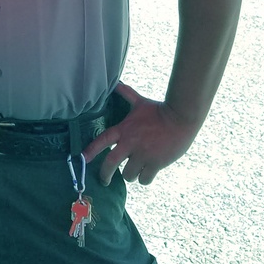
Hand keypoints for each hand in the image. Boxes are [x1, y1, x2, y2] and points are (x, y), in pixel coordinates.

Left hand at [82, 82, 201, 186]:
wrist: (181, 118)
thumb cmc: (160, 110)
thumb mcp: (140, 102)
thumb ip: (126, 94)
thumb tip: (117, 83)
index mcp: (124, 130)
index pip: (102, 140)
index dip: (90, 150)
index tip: (82, 159)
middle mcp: (130, 144)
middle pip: (110, 164)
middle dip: (105, 175)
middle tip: (105, 181)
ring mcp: (143, 155)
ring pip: (128, 175)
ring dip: (130, 175)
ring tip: (134, 172)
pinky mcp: (156, 163)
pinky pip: (144, 179)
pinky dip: (144, 179)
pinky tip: (146, 174)